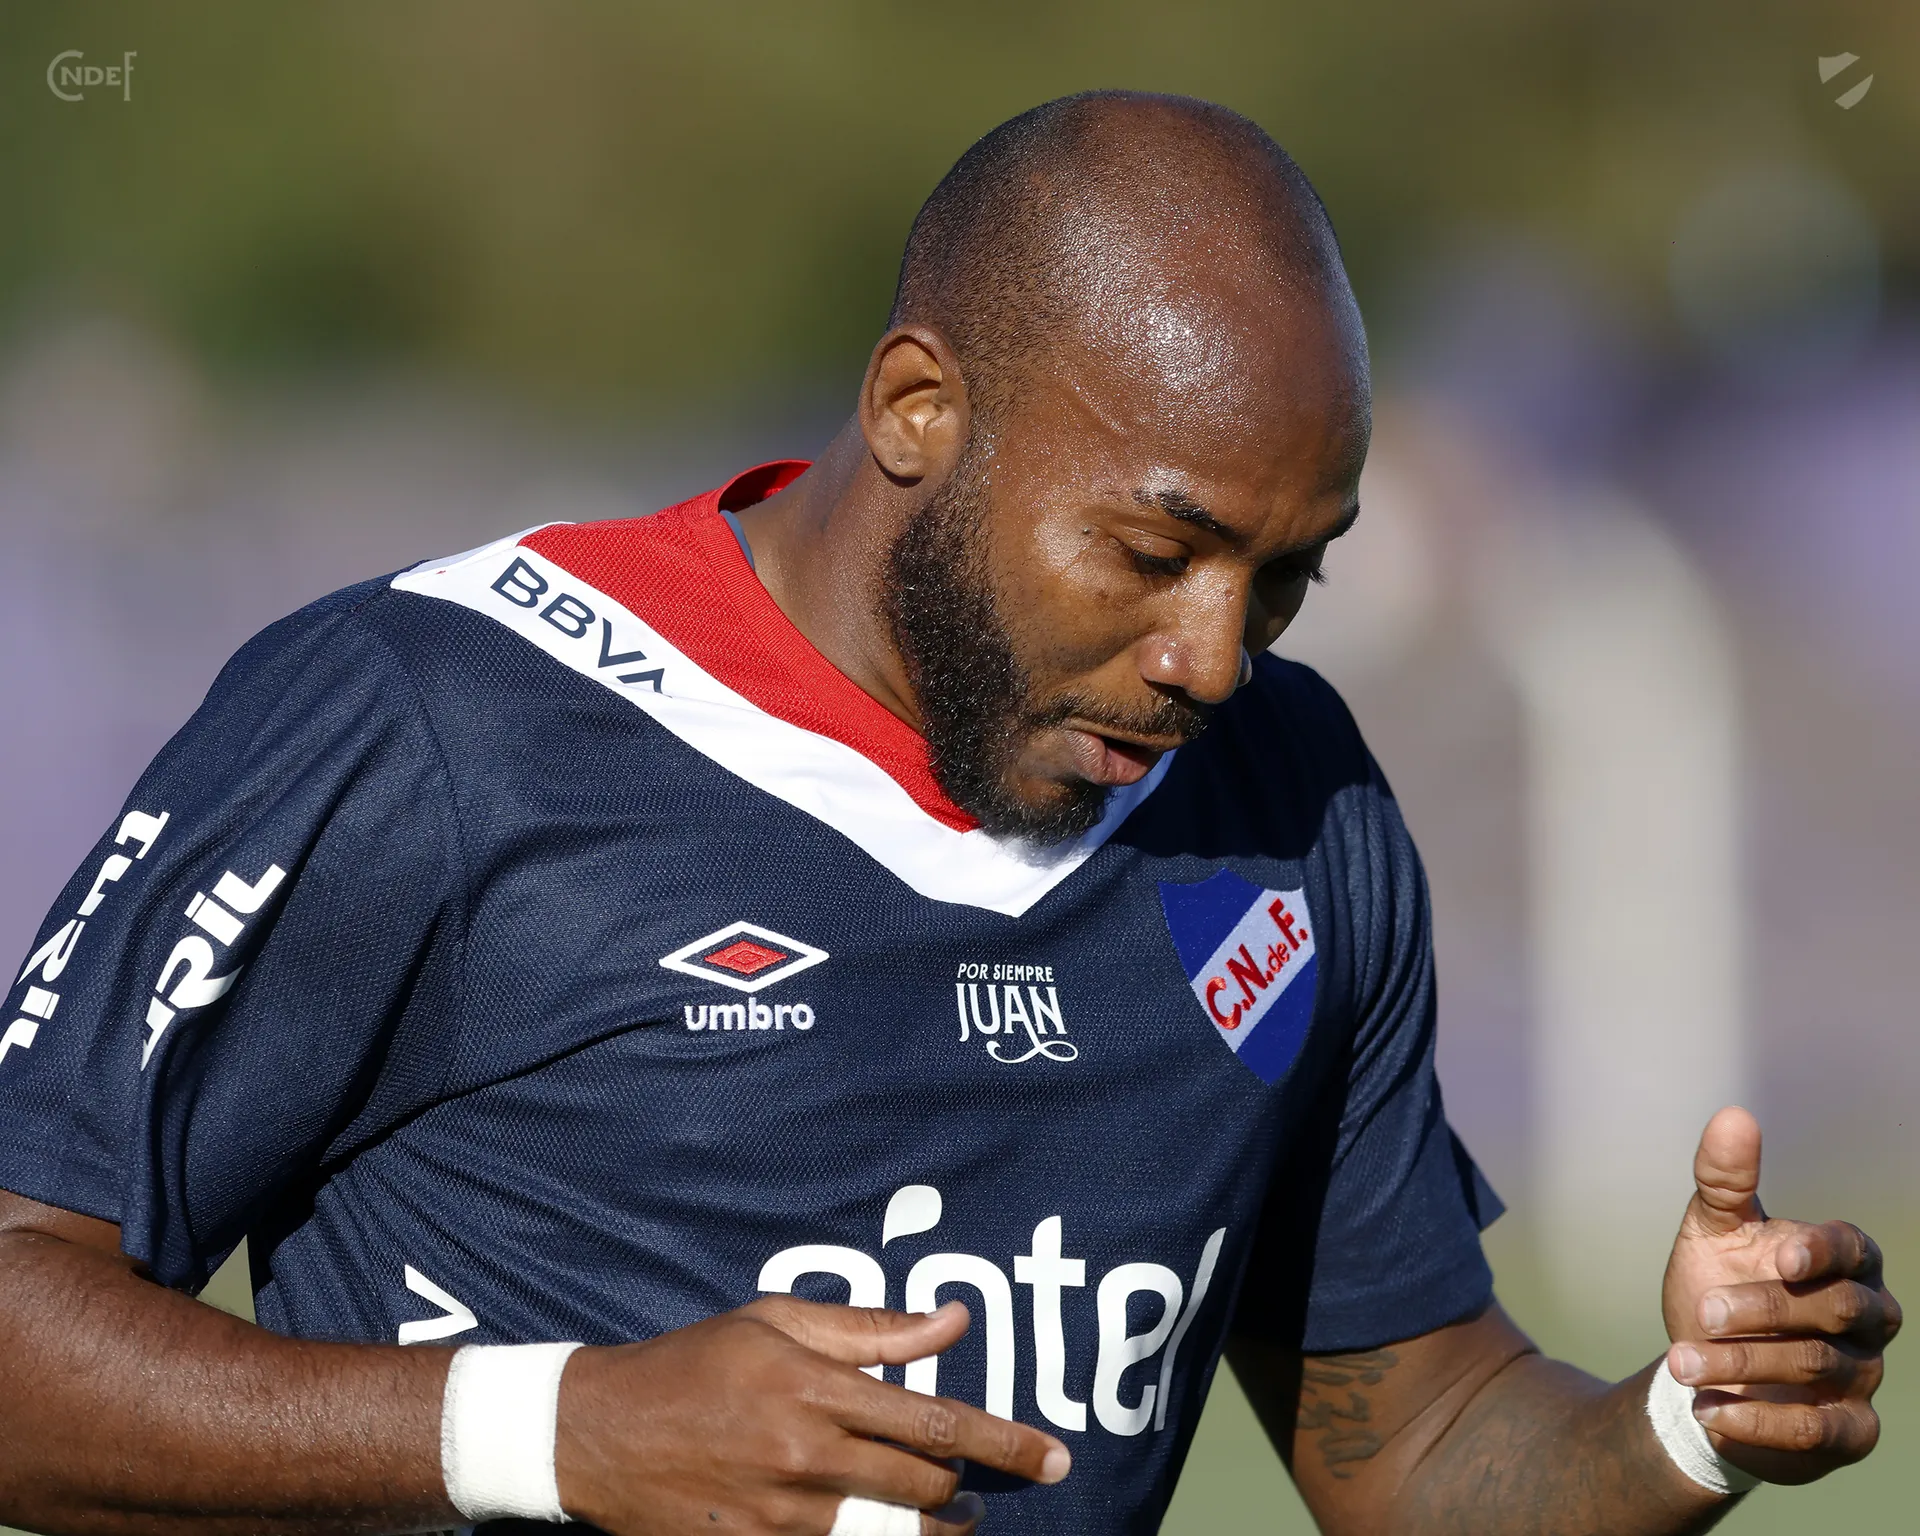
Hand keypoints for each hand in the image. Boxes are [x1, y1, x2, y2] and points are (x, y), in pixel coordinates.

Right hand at [554, 1295, 1070, 1532]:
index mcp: (814, 1385)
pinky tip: (887, 1533)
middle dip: (967, 1485)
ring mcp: (782, 1515)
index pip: (934, 1418)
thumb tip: (954, 1319)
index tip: (1054, 1457)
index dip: (1005, 1441)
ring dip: (933, 1529)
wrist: (599, 1434)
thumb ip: (872, 1328)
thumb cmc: (696, 1362)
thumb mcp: (777, 1321)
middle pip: (923, 1485)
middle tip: (981, 1482)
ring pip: (891, 1533)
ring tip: (952, 1520)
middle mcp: (805, 1454)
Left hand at [1660, 1105, 1900, 1484]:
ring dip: (1743, 1365)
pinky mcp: (1851, 1430)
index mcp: (1844, 1261)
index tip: (1779, 1254)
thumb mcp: (1712, 1230)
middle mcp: (1867, 1317)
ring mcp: (1863, 1375)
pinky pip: (1822, 1430)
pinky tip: (1710, 1411)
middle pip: (1835, 1309)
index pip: (1852, 1248)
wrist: (1704, 1371)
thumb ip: (1723, 1179)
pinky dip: (1764, 1422)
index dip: (1822, 1250)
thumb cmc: (1717, 1287)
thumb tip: (1734, 1114)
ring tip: (1680, 1362)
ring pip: (1818, 1367)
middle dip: (1764, 1311)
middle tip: (1701, 1313)